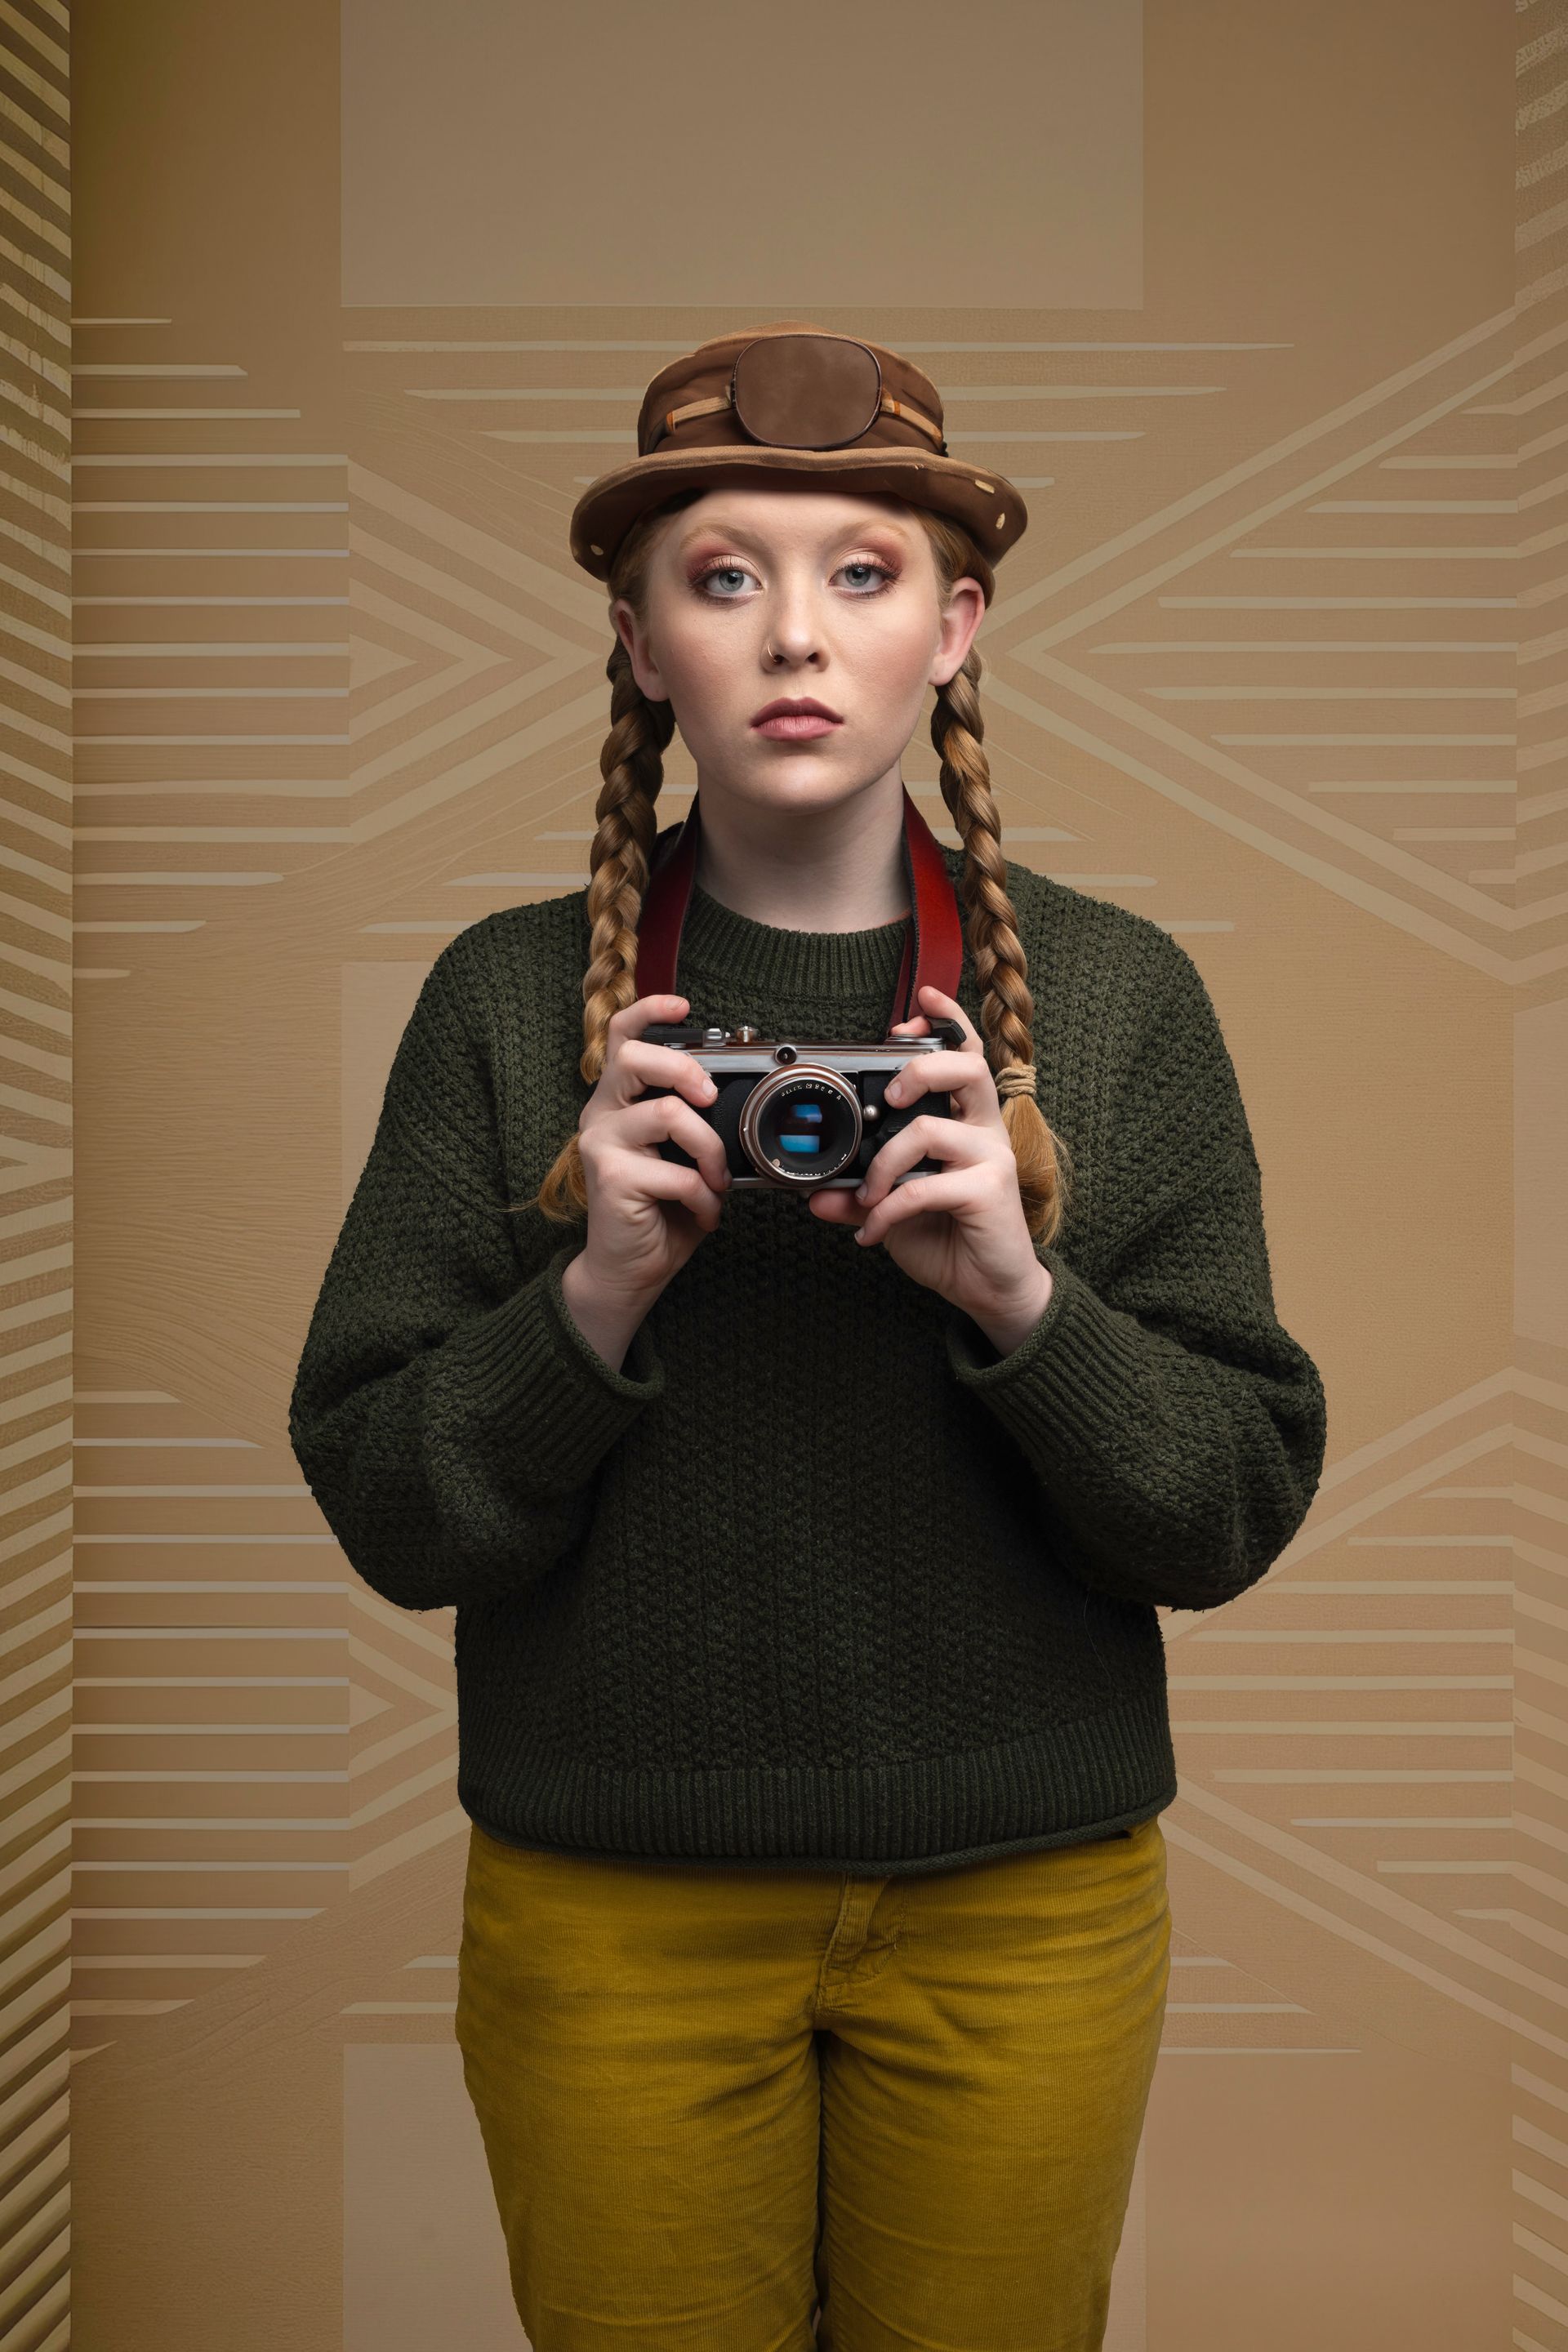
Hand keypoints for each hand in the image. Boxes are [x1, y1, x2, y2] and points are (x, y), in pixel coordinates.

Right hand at [572, 992, 731, 1309]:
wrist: (629, 1269)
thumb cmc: (658, 1211)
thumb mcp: (681, 1157)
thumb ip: (694, 1123)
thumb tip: (735, 1101)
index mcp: (618, 1101)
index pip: (620, 1037)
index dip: (649, 1011)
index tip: (683, 1007)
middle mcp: (602, 1114)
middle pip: (634, 1057)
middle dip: (684, 1069)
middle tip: (710, 1097)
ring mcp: (601, 1144)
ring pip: (669, 1115)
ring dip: (710, 1151)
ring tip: (717, 1179)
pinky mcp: (610, 1177)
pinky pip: (677, 1173)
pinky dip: (705, 1196)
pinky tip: (705, 1212)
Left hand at [807, 985, 1053, 1355]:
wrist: (989, 1288)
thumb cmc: (949, 1236)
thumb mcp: (893, 1209)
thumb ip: (857, 1195)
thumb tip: (813, 1195)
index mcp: (965, 1120)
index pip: (964, 1055)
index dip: (946, 1021)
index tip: (917, 1004)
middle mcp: (984, 1130)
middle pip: (967, 1068)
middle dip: (920, 1069)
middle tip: (889, 1097)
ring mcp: (990, 1159)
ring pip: (931, 1129)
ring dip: (883, 1162)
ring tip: (865, 1194)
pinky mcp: (989, 1192)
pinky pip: (924, 1188)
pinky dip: (887, 1211)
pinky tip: (872, 1233)